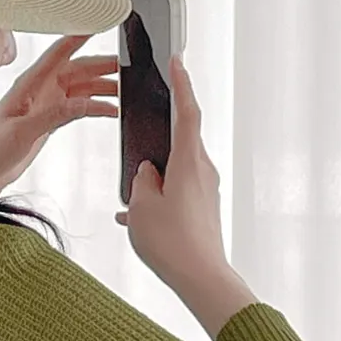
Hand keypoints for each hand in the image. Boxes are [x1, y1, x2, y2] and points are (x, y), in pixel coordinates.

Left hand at [0, 35, 117, 199]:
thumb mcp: (22, 131)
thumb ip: (53, 115)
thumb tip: (83, 103)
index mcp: (29, 83)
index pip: (59, 52)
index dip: (80, 36)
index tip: (101, 24)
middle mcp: (40, 89)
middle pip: (78, 69)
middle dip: (103, 67)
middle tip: (127, 68)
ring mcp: (47, 104)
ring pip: (82, 88)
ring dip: (103, 89)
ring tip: (125, 93)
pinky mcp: (51, 120)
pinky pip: (79, 107)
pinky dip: (96, 108)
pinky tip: (111, 111)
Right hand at [114, 57, 244, 304]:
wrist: (202, 279)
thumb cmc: (172, 244)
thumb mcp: (141, 208)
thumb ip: (141, 181)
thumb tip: (148, 172)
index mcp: (188, 162)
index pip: (187, 112)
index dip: (181, 84)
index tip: (177, 61)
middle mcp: (203, 171)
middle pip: (180, 141)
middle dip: (159, 137)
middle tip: (145, 126)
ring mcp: (207, 190)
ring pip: (176, 170)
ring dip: (155, 178)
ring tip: (133, 201)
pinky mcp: (205, 208)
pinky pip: (178, 193)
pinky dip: (159, 200)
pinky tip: (139, 220)